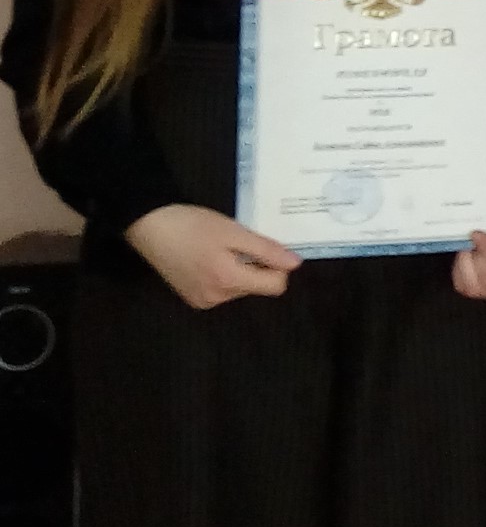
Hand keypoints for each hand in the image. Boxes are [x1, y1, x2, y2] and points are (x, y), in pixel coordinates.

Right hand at [123, 205, 298, 309]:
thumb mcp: (234, 232)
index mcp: (228, 282)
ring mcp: (202, 301)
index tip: (263, 247)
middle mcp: (216, 298)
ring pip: (240, 287)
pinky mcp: (192, 298)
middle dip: (254, 265)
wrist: (148, 226)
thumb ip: (266, 250)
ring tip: (218, 249)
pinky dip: (223, 274)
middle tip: (234, 243)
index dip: (277, 266)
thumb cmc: (192, 225)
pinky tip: (208, 258)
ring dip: (238, 269)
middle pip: (256, 286)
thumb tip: (295, 264)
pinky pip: (223, 289)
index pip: (275, 286)